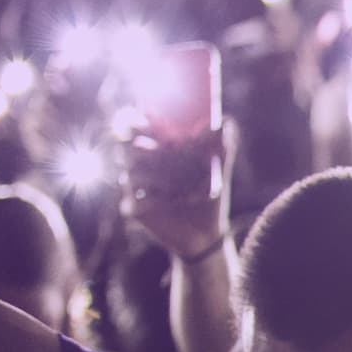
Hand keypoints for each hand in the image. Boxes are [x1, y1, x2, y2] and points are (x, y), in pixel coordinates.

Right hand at [122, 125, 232, 261]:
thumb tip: (226, 122)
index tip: (145, 118)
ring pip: (132, 170)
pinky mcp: (133, 208)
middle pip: (125, 145)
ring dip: (158, 174)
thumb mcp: (217, 172)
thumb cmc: (208, 198)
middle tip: (160, 146)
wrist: (206, 233)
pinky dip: (154, 198)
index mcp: (151, 149)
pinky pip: (135, 197)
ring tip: (183, 186)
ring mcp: (132, 187)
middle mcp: (136, 165)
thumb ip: (220, 148)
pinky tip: (170, 202)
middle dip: (138, 143)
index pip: (131, 126)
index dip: (131, 120)